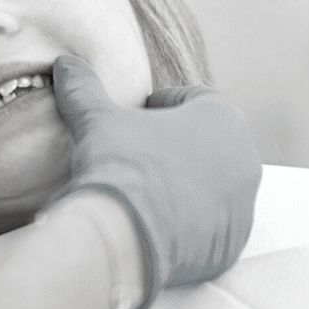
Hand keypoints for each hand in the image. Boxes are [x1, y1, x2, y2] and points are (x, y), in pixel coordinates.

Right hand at [48, 55, 260, 308]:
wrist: (125, 235)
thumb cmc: (120, 166)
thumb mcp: (95, 118)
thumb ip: (83, 87)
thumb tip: (65, 63)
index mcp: (221, 119)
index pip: (197, 99)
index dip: (163, 105)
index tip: (139, 115)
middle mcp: (243, 160)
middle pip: (208, 142)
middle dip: (177, 144)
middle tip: (140, 151)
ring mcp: (241, 206)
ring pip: (212, 185)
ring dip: (184, 183)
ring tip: (143, 189)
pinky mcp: (230, 245)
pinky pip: (211, 225)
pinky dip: (187, 221)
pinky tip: (152, 221)